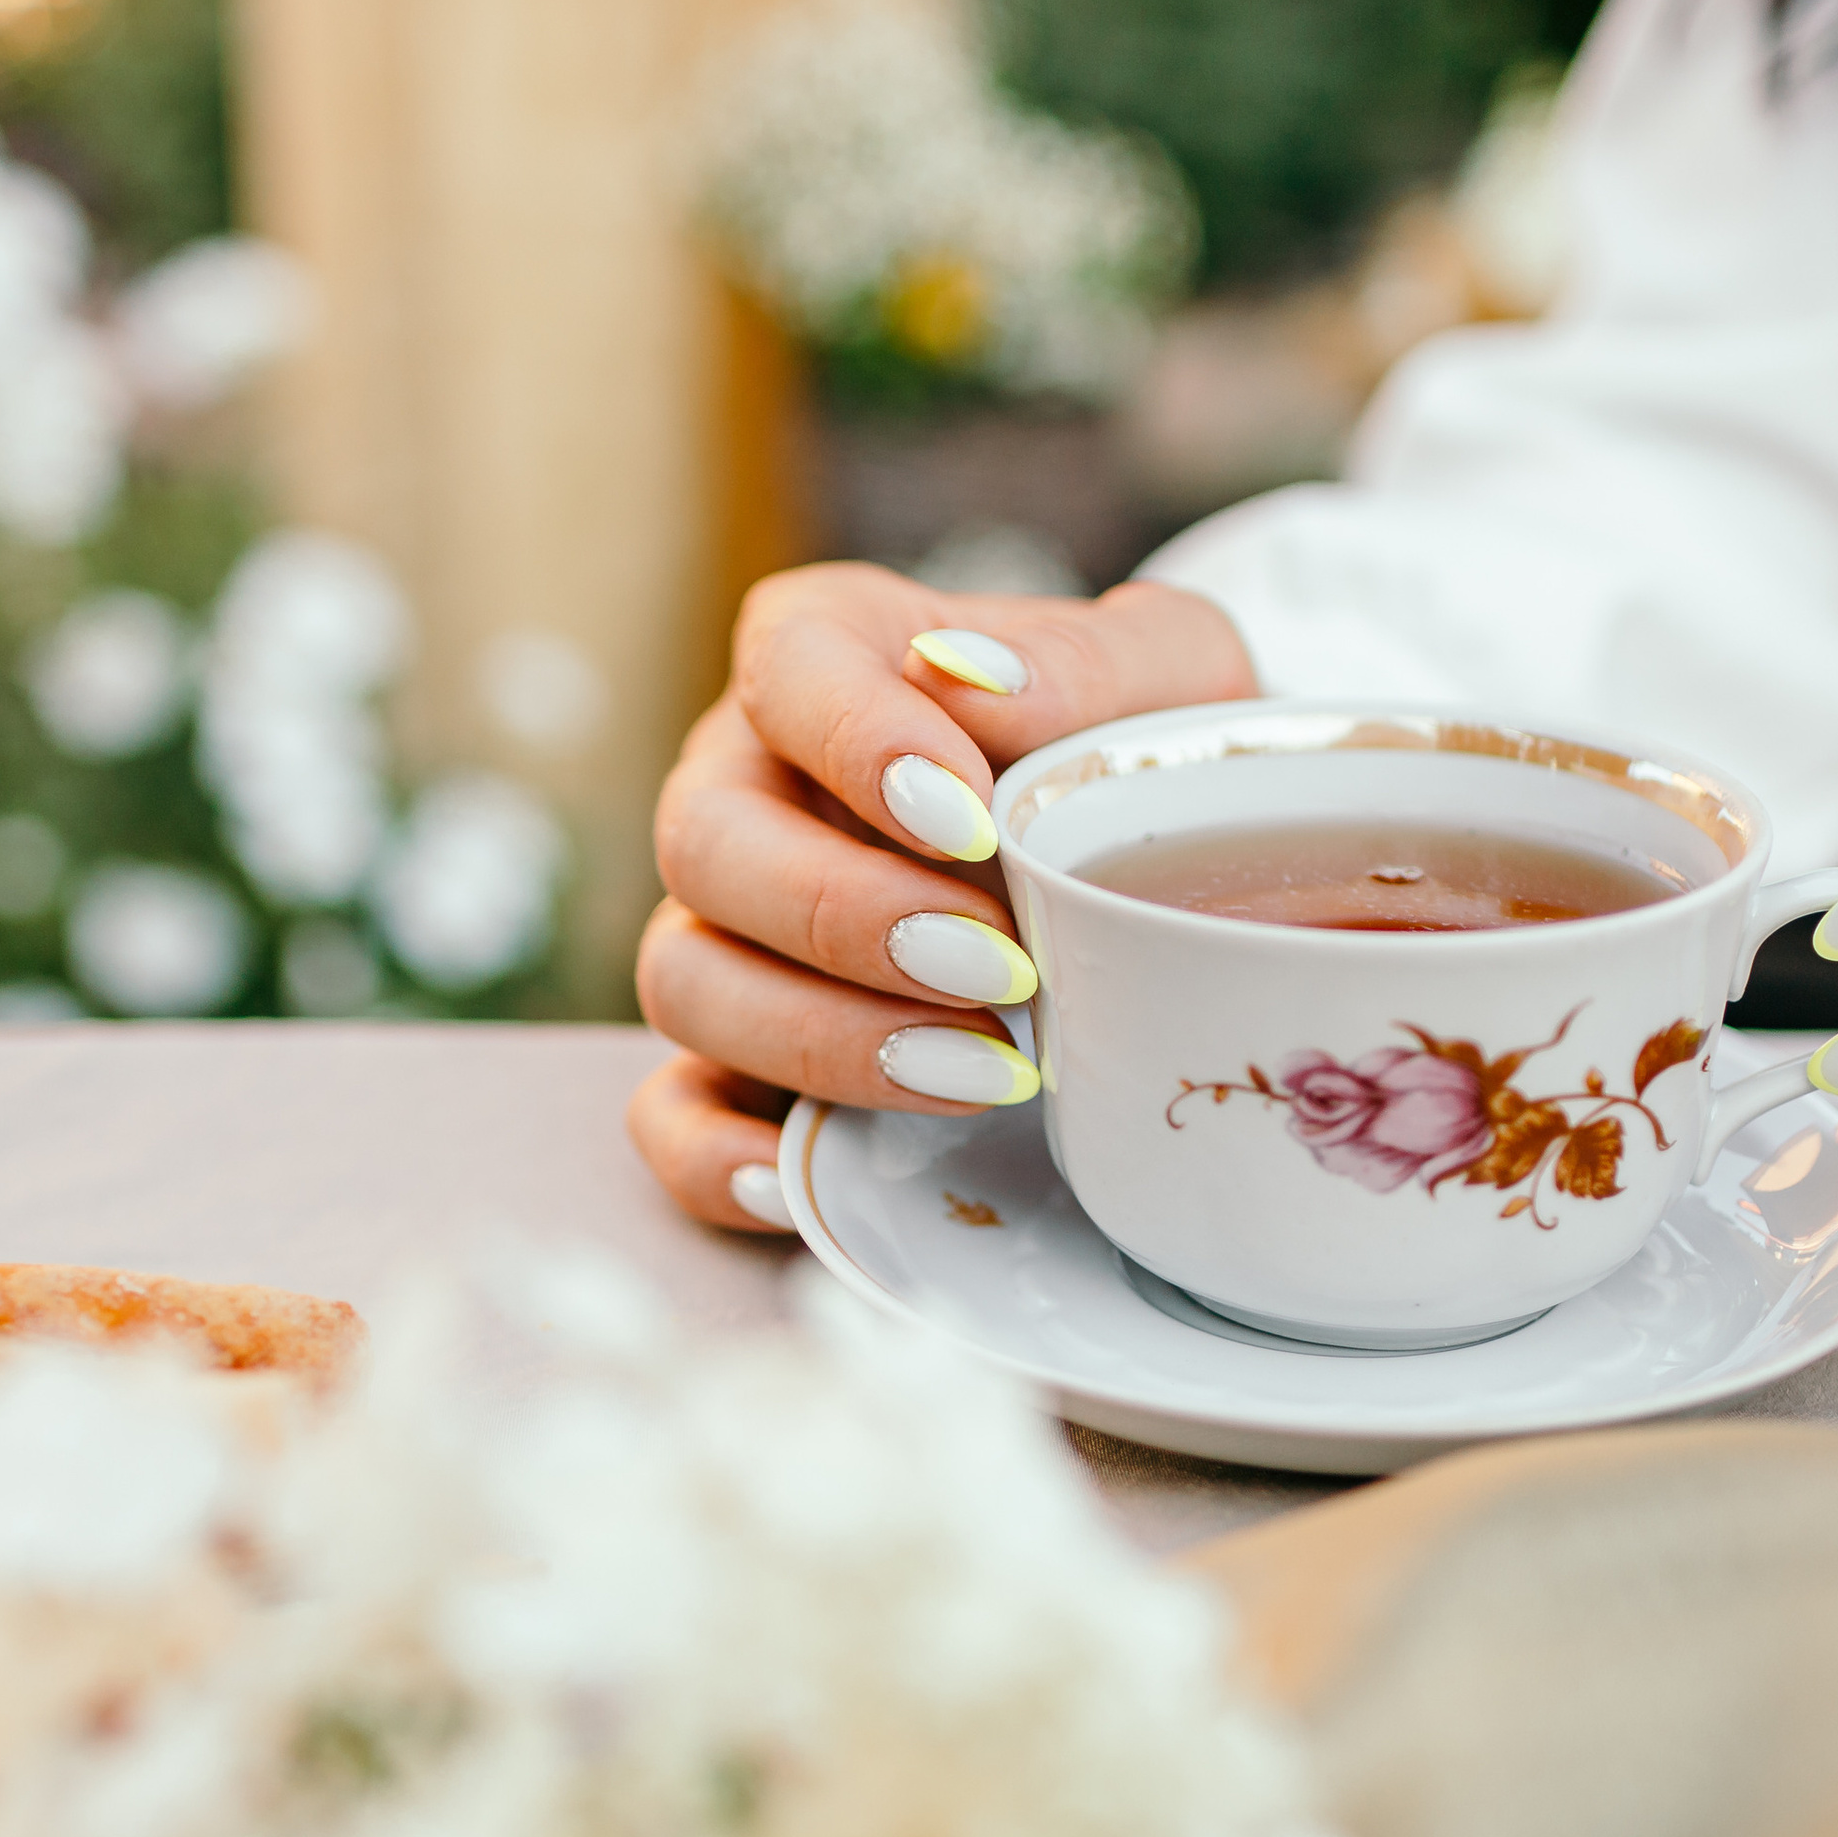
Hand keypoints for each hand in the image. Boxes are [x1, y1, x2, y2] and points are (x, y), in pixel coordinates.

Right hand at [629, 564, 1256, 1230]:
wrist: (1163, 879)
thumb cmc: (1141, 757)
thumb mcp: (1171, 681)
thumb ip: (1086, 663)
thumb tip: (970, 676)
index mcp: (830, 660)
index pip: (785, 666)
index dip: (858, 741)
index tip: (972, 819)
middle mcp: (747, 788)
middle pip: (702, 843)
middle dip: (844, 918)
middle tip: (999, 970)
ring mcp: (727, 930)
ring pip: (681, 981)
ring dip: (819, 1040)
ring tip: (982, 1074)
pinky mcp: (735, 1060)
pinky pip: (666, 1117)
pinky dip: (715, 1157)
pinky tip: (808, 1177)